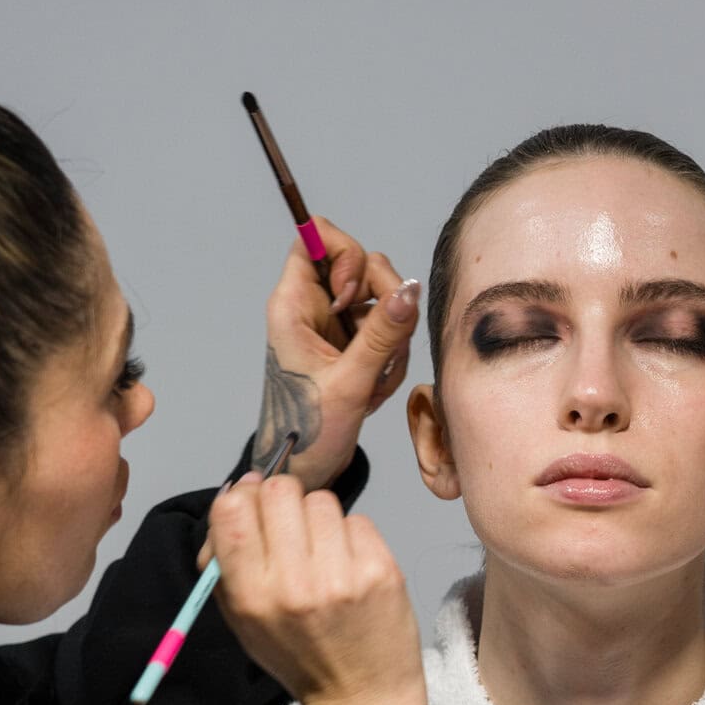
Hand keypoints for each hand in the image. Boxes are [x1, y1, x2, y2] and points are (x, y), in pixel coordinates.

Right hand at [209, 471, 426, 704]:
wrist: (362, 696)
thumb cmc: (299, 654)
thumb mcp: (243, 619)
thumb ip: (226, 559)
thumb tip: (236, 492)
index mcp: (251, 596)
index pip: (232, 510)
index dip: (243, 496)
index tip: (253, 504)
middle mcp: (294, 584)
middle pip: (280, 492)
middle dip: (283, 499)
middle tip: (292, 523)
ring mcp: (341, 576)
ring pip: (321, 500)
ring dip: (320, 518)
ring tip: (324, 551)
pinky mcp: (381, 570)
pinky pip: (358, 520)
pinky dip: (352, 536)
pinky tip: (350, 564)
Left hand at [254, 216, 420, 488]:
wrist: (303, 466)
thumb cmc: (308, 430)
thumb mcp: (350, 382)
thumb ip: (383, 334)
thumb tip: (411, 291)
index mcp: (293, 305)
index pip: (316, 238)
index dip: (346, 254)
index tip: (353, 294)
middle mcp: (312, 306)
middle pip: (362, 265)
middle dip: (385, 301)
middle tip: (385, 343)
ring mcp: (333, 323)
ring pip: (379, 298)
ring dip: (392, 337)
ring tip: (377, 378)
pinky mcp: (350, 341)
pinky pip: (384, 327)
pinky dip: (391, 355)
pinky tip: (376, 387)